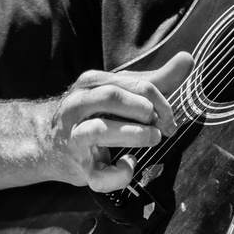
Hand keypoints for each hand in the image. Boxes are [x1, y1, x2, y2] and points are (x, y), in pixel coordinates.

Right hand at [50, 52, 193, 191]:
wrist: (45, 144)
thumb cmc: (94, 114)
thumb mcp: (120, 94)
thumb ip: (156, 80)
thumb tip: (187, 59)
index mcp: (92, 83)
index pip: (134, 84)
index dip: (161, 101)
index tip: (170, 118)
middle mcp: (78, 105)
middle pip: (113, 97)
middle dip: (146, 112)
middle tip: (163, 127)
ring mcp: (74, 136)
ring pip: (101, 130)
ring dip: (135, 135)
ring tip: (154, 139)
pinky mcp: (77, 167)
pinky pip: (99, 174)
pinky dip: (120, 173)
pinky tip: (130, 164)